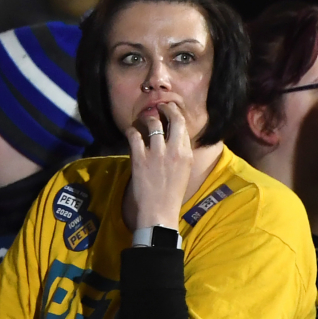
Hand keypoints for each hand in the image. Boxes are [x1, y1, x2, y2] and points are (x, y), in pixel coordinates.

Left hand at [124, 101, 192, 229]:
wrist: (159, 211)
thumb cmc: (172, 194)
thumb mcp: (184, 170)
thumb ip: (180, 152)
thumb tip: (174, 137)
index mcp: (186, 153)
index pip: (183, 125)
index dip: (175, 114)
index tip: (170, 110)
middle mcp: (174, 150)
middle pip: (173, 119)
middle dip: (165, 108)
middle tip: (159, 107)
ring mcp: (156, 153)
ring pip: (153, 124)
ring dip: (147, 118)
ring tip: (143, 119)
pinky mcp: (140, 158)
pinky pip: (134, 136)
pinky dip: (132, 131)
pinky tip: (131, 132)